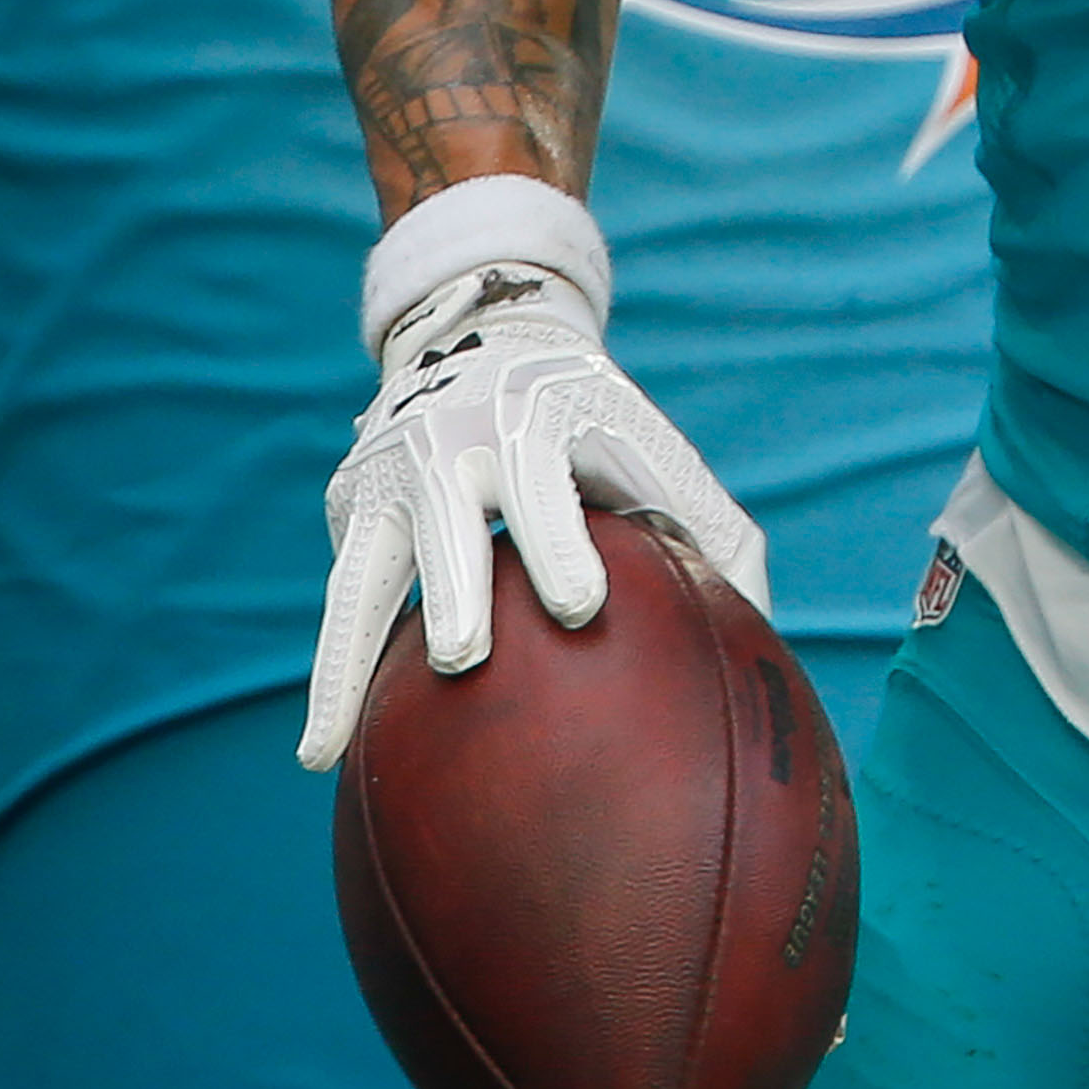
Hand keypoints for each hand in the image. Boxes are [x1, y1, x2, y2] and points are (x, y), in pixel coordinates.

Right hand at [298, 257, 768, 771]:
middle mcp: (455, 439)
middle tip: (462, 655)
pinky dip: (331, 669)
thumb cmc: (594, 422)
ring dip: (349, 654)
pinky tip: (325, 752)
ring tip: (335, 747)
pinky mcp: (351, 504)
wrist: (486, 336)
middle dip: (455, 584)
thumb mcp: (651, 447)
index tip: (581, 605)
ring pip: (365, 567)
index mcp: (538, 419)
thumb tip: (763, 633)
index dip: (560, 538)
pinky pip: (341, 595)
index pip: (547, 479)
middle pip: (447, 517)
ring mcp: (392, 471)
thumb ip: (711, 528)